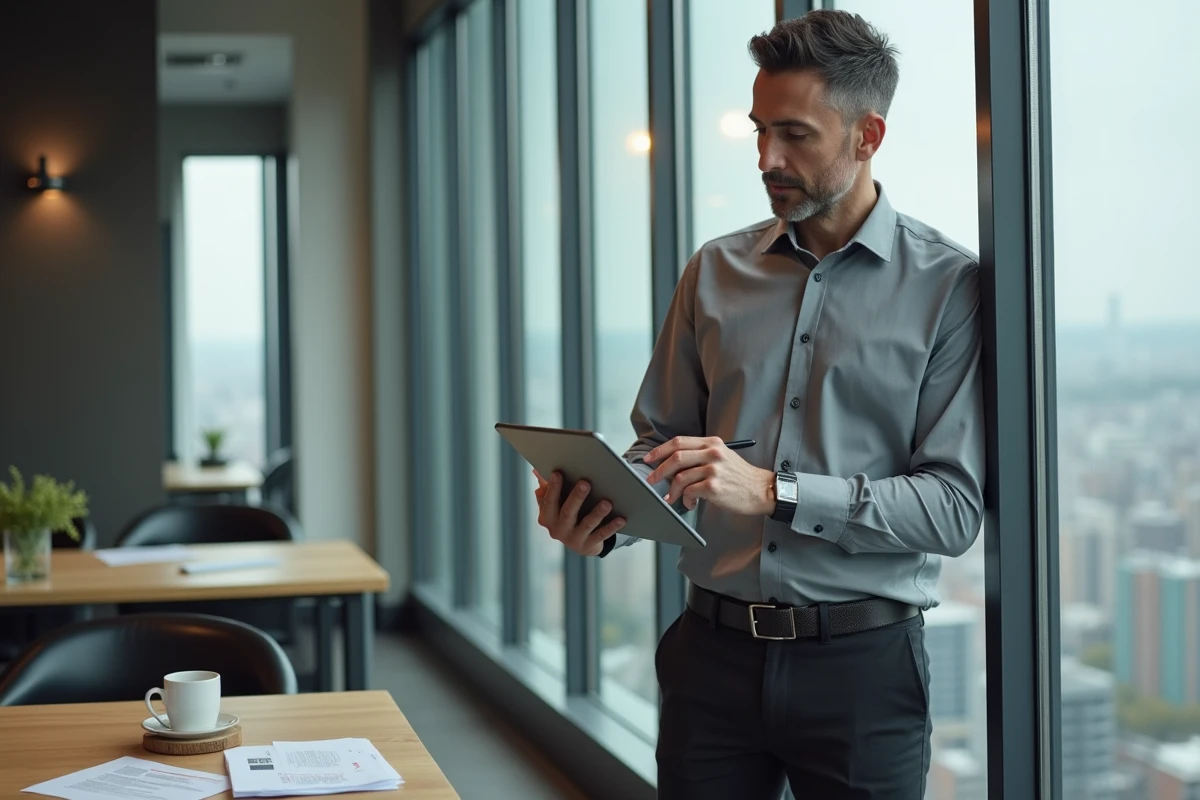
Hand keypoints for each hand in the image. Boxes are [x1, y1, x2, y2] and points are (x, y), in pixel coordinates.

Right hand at [533, 469, 625, 555]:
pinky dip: (611, 527)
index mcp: (547, 517)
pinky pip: (601, 535)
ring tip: (607, 502)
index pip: (549, 500)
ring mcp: (573, 539)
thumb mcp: (555, 504)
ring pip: (586, 524)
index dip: (553, 487)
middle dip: (576, 497)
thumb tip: (536, 471)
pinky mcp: (588, 546)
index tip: (558, 472)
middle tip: (585, 483)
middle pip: (568, 512)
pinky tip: (621, 519)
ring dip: (597, 513)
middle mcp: (558, 530)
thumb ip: (547, 488)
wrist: (580, 543)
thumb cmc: (566, 515)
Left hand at [644, 436, 775, 514]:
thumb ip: (700, 456)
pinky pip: (690, 492)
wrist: (762, 490)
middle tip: (651, 480)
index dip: (659, 450)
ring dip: (672, 490)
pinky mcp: (715, 487)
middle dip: (659, 470)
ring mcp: (714, 470)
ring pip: (680, 477)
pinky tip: (690, 503)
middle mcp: (712, 453)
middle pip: (675, 457)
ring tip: (672, 498)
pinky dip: (685, 500)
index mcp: (712, 443)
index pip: (679, 441)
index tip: (648, 459)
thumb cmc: (740, 476)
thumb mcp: (722, 457)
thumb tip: (672, 465)